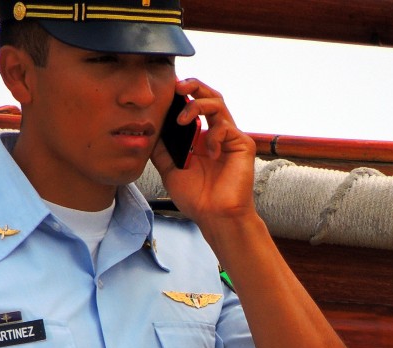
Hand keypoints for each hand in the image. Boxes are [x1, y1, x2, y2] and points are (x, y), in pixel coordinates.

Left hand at [151, 79, 257, 223]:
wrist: (214, 217)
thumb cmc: (197, 199)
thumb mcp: (170, 170)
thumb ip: (162, 149)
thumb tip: (149, 129)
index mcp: (201, 138)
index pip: (194, 106)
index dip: (182, 95)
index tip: (166, 91)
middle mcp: (217, 134)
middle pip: (210, 96)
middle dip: (194, 85)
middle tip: (177, 87)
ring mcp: (230, 138)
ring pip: (218, 104)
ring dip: (197, 105)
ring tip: (182, 118)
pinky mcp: (243, 145)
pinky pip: (226, 127)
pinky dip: (213, 136)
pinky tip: (209, 154)